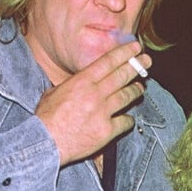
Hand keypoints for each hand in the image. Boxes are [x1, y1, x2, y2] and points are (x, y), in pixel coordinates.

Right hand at [35, 40, 150, 165]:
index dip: (124, 52)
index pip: (108, 61)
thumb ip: (73, 85)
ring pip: (127, 97)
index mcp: (82, 82)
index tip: (135, 47)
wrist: (44, 143)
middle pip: (122, 76)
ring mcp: (103, 112)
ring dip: (135, 91)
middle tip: (147, 61)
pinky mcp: (107, 131)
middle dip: (137, 66)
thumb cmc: (46, 118)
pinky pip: (125, 121)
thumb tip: (83, 79)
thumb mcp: (54, 92)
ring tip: (140, 88)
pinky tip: (128, 118)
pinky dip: (128, 119)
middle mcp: (95, 94)